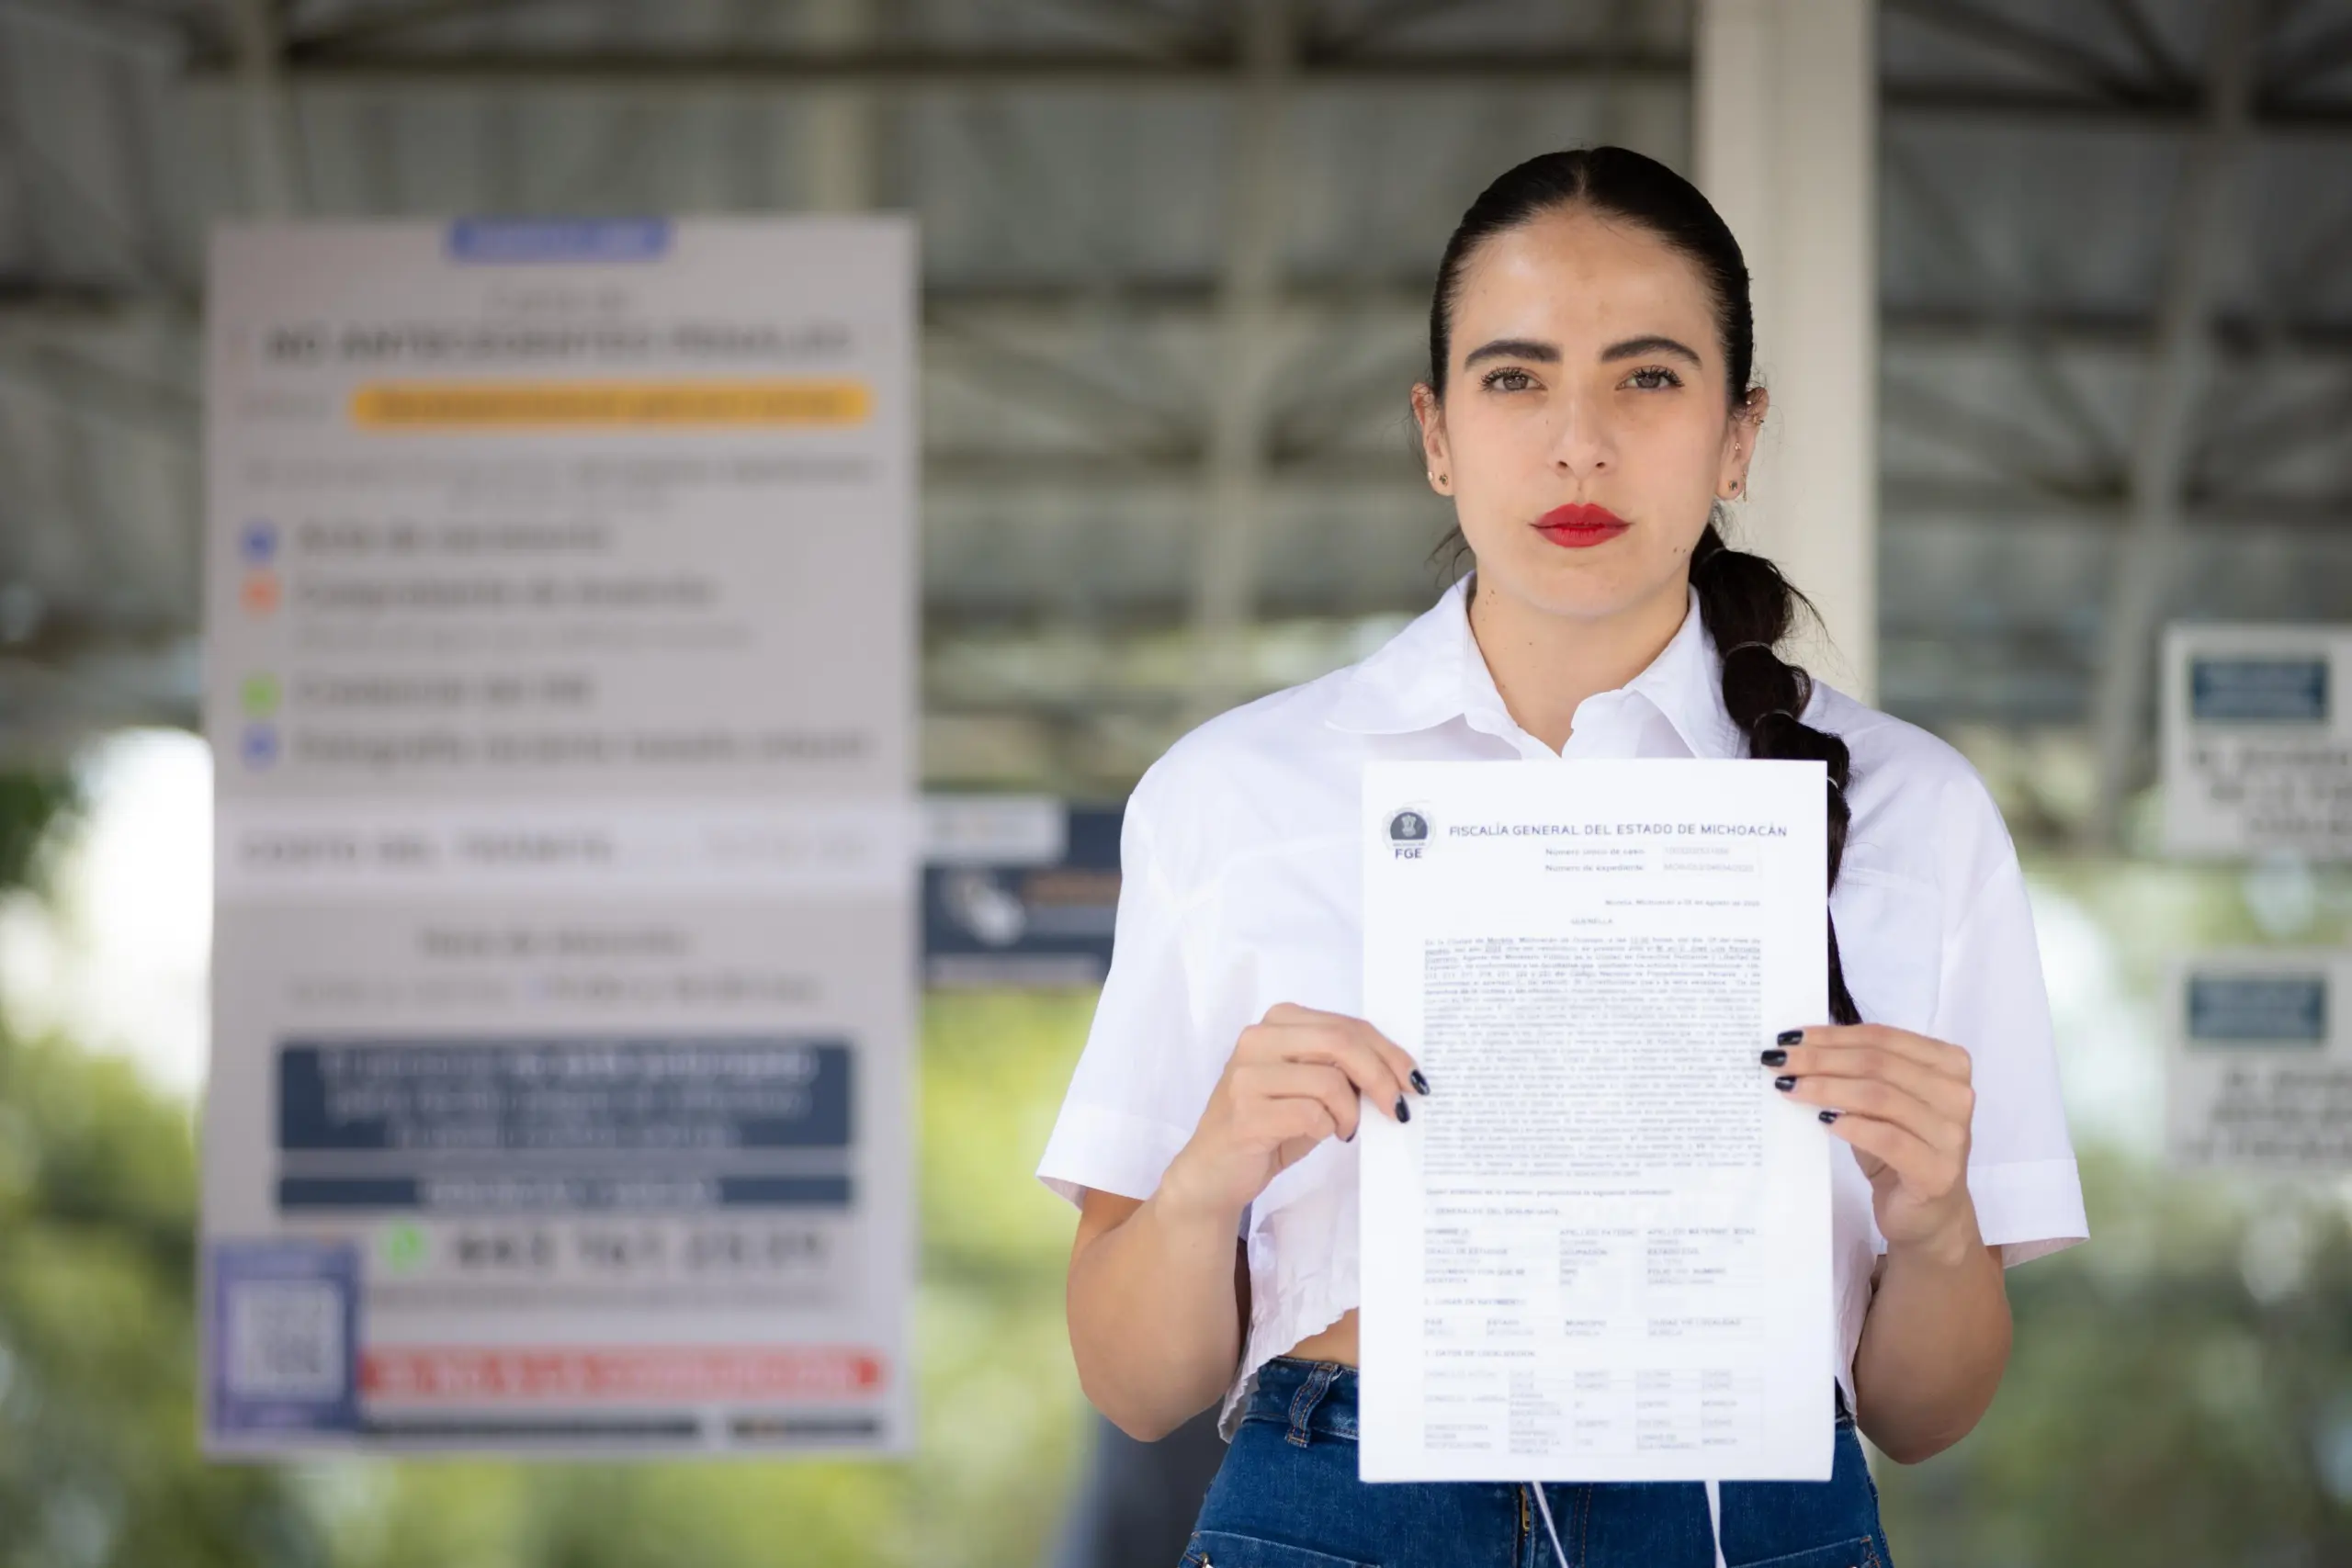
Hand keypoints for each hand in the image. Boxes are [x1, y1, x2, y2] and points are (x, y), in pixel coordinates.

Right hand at [1157, 1003, 1425, 1227]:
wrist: (1214, 1171)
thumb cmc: (1268, 1126)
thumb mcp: (1308, 1087)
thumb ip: (1340, 1068)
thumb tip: (1398, 1073)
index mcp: (1276, 1023)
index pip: (1345, 1025)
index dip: (1387, 1051)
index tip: (1413, 1079)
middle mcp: (1257, 1039)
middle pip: (1340, 1043)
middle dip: (1381, 1075)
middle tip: (1398, 1107)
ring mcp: (1247, 1075)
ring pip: (1330, 1080)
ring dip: (1351, 1112)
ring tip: (1345, 1129)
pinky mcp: (1246, 1113)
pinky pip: (1312, 1114)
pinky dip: (1328, 1128)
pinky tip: (1324, 1136)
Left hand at [1762, 1024, 1978, 1256]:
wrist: (1928, 1214)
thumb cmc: (1900, 1147)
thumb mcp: (1881, 1101)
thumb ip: (1859, 1071)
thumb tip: (1801, 1046)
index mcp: (1949, 1064)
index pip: (1883, 1038)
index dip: (1832, 1036)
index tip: (1789, 1037)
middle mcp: (1957, 1094)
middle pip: (1878, 1064)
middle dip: (1821, 1059)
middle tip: (1779, 1062)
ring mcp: (1951, 1134)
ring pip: (1880, 1097)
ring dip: (1827, 1089)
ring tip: (1790, 1088)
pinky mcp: (1937, 1171)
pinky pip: (1888, 1139)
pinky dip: (1852, 1126)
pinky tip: (1823, 1121)